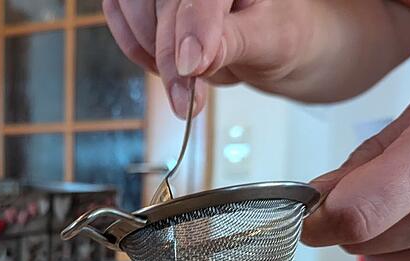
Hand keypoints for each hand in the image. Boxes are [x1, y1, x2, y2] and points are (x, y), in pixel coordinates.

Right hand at [102, 0, 409, 114]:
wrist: (285, 41)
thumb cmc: (288, 35)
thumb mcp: (273, 42)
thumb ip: (230, 45)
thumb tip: (191, 60)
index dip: (191, 30)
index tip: (191, 70)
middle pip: (162, 3)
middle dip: (170, 56)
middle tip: (187, 102)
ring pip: (133, 7)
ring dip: (153, 52)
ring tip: (189, 80)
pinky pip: (120, 13)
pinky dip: (137, 46)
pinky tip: (165, 66)